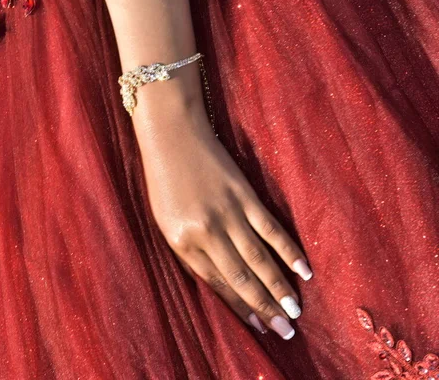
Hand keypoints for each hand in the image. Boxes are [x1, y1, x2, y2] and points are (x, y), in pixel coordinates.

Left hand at [132, 91, 312, 339]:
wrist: (172, 136)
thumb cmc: (164, 182)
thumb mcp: (166, 222)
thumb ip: (190, 252)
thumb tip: (219, 282)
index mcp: (183, 242)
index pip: (217, 284)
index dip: (240, 308)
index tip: (258, 327)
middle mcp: (207, 232)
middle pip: (242, 277)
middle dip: (264, 308)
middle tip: (286, 332)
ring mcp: (228, 213)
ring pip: (259, 258)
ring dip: (280, 287)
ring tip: (296, 312)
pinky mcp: (245, 195)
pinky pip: (270, 228)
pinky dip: (288, 250)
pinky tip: (303, 270)